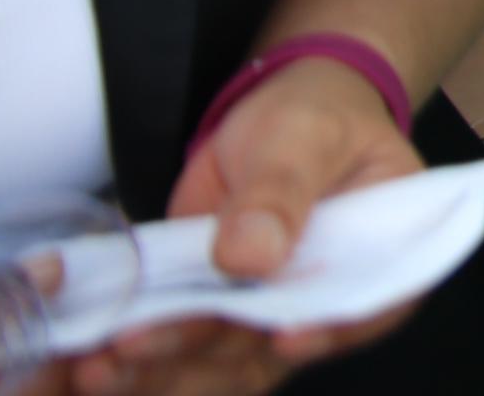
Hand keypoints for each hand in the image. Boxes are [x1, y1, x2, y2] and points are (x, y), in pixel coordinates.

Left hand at [69, 58, 427, 394]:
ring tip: (99, 363)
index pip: (370, 304)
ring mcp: (273, 315)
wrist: (278, 114)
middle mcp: (333, 301)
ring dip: (163, 370)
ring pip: (225, 364)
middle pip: (279, 344)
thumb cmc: (314, 115)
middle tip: (137, 345)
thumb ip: (281, 192)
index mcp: (387, 255)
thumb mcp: (303, 135)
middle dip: (206, 355)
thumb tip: (249, 257)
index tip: (280, 338)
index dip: (331, 329)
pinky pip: (185, 353)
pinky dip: (141, 363)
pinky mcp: (220, 317)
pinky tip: (96, 361)